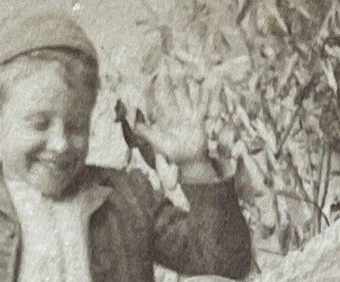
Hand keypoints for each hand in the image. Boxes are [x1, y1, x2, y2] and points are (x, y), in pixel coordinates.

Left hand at [139, 64, 212, 180]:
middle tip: (164, 60)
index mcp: (164, 118)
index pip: (157, 99)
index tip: (149, 72)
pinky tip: (208, 83)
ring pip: (184, 94)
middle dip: (167, 77)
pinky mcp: (198, 119)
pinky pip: (201, 104)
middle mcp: (175, 113)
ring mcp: (187, 115)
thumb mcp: (158, 142)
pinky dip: (205, 94)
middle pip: (170, 92)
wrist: (192, 162)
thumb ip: (145, 131)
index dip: (153, 87)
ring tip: (181, 66)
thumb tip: (132, 121)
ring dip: (183, 81)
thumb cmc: (174, 154)